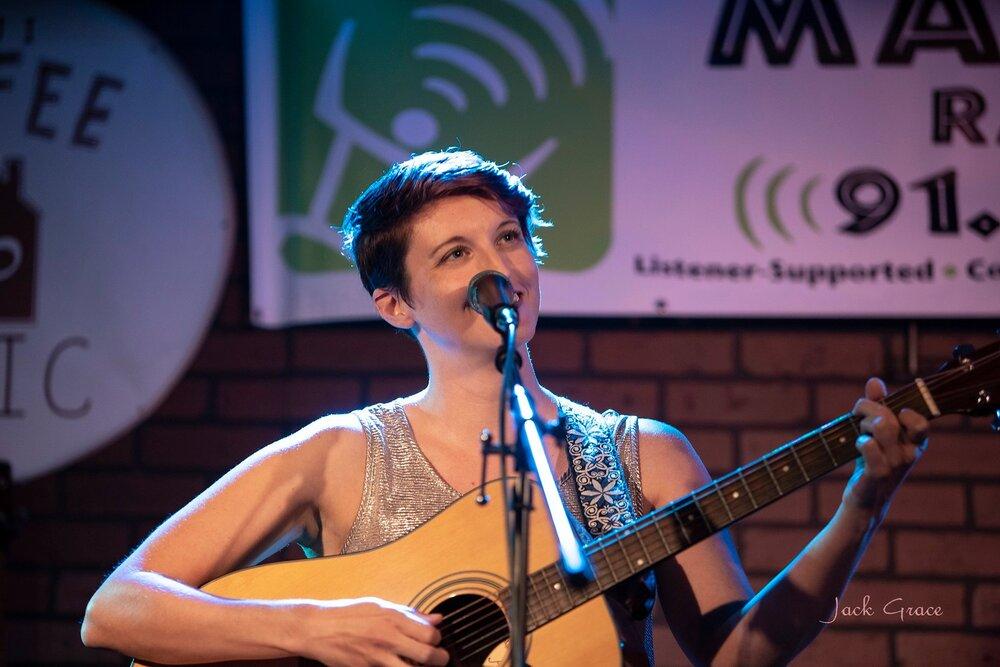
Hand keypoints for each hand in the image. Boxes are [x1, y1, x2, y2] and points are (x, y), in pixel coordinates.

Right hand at [292, 597, 449, 665]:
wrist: (318, 629)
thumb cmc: (347, 614)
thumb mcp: (380, 605)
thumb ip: (410, 614)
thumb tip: (436, 619)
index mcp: (393, 618)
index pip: (431, 634)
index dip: (437, 639)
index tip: (434, 640)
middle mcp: (388, 638)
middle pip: (428, 656)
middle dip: (439, 659)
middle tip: (439, 659)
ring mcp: (378, 658)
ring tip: (419, 666)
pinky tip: (398, 666)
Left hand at [841, 377, 929, 525]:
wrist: (866, 497)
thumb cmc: (873, 460)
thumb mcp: (877, 432)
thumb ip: (879, 405)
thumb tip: (875, 382)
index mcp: (916, 442)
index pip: (920, 420)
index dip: (901, 410)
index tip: (883, 408)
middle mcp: (910, 453)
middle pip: (891, 418)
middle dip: (868, 410)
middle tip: (858, 416)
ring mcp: (896, 464)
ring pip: (882, 427)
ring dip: (863, 424)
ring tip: (860, 432)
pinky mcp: (879, 473)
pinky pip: (870, 446)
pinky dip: (861, 440)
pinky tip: (859, 444)